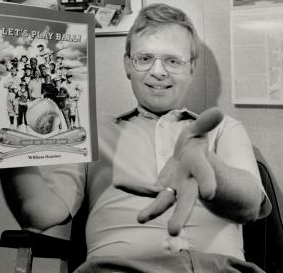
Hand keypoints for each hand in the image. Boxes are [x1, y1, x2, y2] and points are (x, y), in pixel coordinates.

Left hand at [116, 107, 223, 235]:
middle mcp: (188, 181)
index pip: (204, 172)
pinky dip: (137, 189)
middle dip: (181, 214)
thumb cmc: (195, 146)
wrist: (192, 162)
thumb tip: (218, 110)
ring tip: (140, 218)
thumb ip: (205, 122)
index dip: (207, 180)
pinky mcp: (162, 186)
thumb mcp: (199, 131)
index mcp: (199, 165)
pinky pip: (149, 189)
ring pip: (166, 200)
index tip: (208, 193)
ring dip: (154, 209)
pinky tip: (123, 188)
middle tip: (173, 231)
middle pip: (187, 199)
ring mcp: (174, 186)